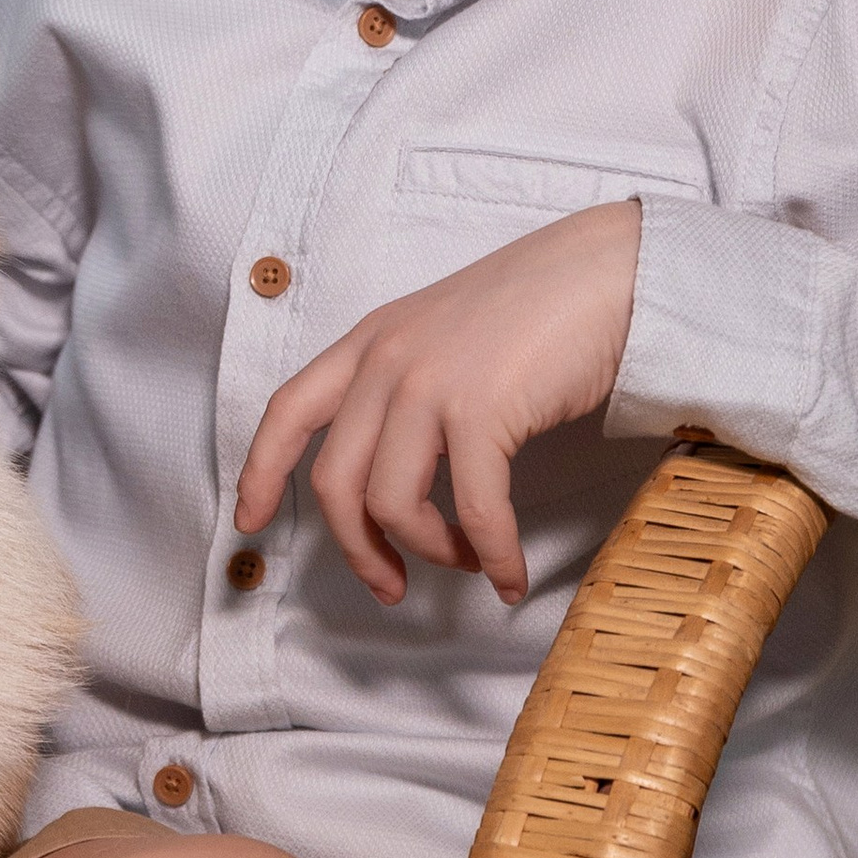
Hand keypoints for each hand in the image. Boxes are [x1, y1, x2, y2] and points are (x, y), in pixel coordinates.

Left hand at [234, 203, 643, 608]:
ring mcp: (429, 383)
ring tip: (469, 562)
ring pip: (391, 503)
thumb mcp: (446, 334)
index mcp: (371, 340)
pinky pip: (474, 510)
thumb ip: (408, 382)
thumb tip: (401, 465)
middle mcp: (387, 360)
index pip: (288, 410)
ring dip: (432, 551)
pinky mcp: (482, 410)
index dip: (260, 472)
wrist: (607, 271)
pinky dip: (491, 556)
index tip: (250, 522)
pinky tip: (509, 574)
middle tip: (391, 586)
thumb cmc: (540, 307)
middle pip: (334, 481)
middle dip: (358, 550)